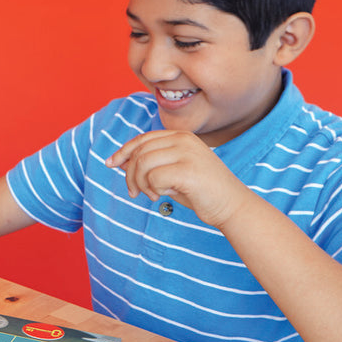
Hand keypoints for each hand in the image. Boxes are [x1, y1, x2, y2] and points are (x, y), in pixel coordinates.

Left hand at [106, 130, 250, 227]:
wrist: (231, 205)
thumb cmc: (200, 191)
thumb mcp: (170, 173)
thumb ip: (149, 164)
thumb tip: (120, 161)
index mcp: (181, 136)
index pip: (143, 139)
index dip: (123, 151)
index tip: (110, 163)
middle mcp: (183, 140)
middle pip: (139, 152)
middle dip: (130, 174)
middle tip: (135, 192)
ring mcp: (187, 153)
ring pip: (143, 164)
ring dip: (141, 184)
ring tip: (153, 195)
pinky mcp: (188, 170)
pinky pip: (153, 178)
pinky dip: (152, 190)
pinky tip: (164, 196)